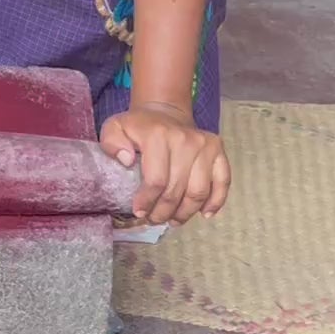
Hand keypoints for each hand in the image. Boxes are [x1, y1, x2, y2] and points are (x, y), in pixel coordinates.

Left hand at [100, 102, 230, 224]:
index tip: (139, 212)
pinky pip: (223, 181)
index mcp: (158, 135)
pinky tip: (205, 214)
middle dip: (163, 212)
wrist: (165, 113)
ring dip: (185, 212)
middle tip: (154, 219)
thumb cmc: (139, 127)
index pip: (156, 179)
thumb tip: (126, 160)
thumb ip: (112, 143)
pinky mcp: (219, 151)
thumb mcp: (115, 128)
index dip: (147, 201)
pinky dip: (216, 201)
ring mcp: (206, 145)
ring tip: (173, 220)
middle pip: (177, 189)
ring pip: (199, 191)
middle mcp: (186, 139)